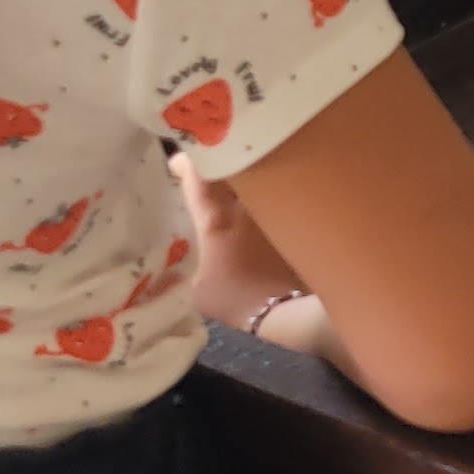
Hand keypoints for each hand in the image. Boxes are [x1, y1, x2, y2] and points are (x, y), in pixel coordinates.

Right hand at [179, 157, 296, 328]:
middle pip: (231, 167)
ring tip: (236, 185)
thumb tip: (190, 263)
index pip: (197, 177)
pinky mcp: (294, 220)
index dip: (186, 165)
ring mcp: (272, 210)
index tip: (179, 164)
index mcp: (216, 219)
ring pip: (256, 180)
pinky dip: (267, 198)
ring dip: (245, 179)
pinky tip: (264, 209)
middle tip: (209, 168)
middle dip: (218, 163)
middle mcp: (245, 205)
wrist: (286, 310)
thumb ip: (195, 265)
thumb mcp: (200, 287)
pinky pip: (275, 198)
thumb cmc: (235, 300)